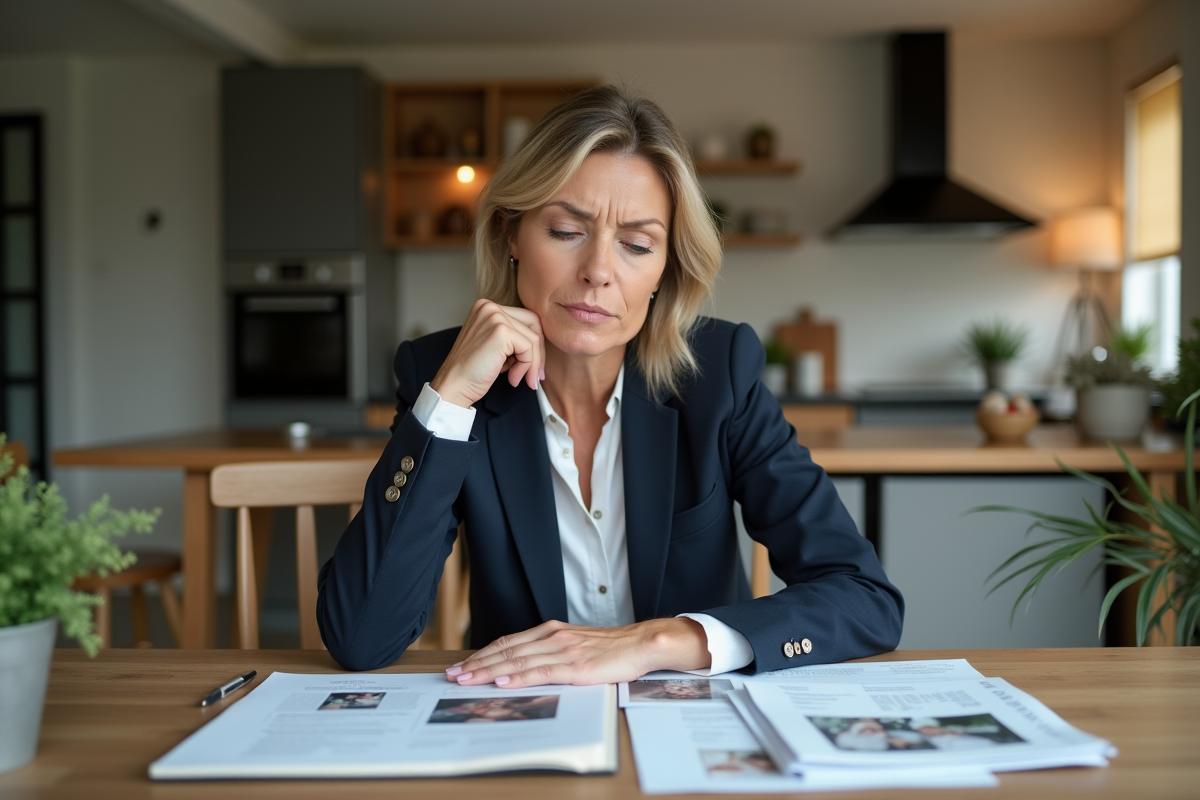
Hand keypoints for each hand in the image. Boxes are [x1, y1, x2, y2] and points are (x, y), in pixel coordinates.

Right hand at [430, 299, 544, 408]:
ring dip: (531, 364)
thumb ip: (514, 337)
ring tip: (518, 378)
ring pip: (534, 338)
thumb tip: (542, 343)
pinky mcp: (500, 331)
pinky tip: (512, 378)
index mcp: (487, 307)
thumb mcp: (495, 346)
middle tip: (534, 375)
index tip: (533, 366)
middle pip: (534, 324)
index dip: (534, 344)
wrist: (454, 386)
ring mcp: (494, 316)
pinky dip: (526, 367)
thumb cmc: (473, 371)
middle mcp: (490, 306)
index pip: (526, 318)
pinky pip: (529, 348)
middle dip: (538, 352)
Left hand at [444, 618, 711, 687]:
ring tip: (467, 680)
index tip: (463, 664)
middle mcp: (554, 637)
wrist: (642, 643)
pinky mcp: (576, 667)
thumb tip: (525, 666)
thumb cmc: (612, 648)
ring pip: (518, 661)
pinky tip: (502, 681)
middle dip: (477, 663)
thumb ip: (551, 652)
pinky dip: (518, 677)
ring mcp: (564, 651)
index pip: (509, 642)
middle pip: (507, 650)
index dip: (484, 653)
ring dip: (489, 671)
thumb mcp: (576, 644)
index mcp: (552, 631)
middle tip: (453, 674)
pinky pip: (541, 672)